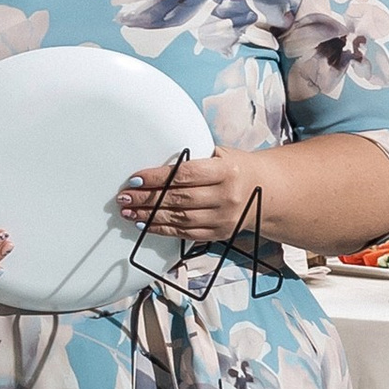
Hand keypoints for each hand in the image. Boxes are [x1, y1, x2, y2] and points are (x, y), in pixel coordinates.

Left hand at [118, 151, 261, 244]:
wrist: (264, 191)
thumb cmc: (235, 168)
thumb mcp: (220, 154)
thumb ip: (192, 158)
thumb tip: (155, 166)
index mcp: (227, 171)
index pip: (184, 175)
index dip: (156, 178)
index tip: (135, 180)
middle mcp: (227, 196)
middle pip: (179, 199)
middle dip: (146, 199)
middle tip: (124, 197)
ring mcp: (225, 218)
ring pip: (180, 219)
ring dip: (149, 216)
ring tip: (129, 212)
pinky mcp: (220, 233)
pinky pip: (186, 234)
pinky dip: (163, 230)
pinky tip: (145, 224)